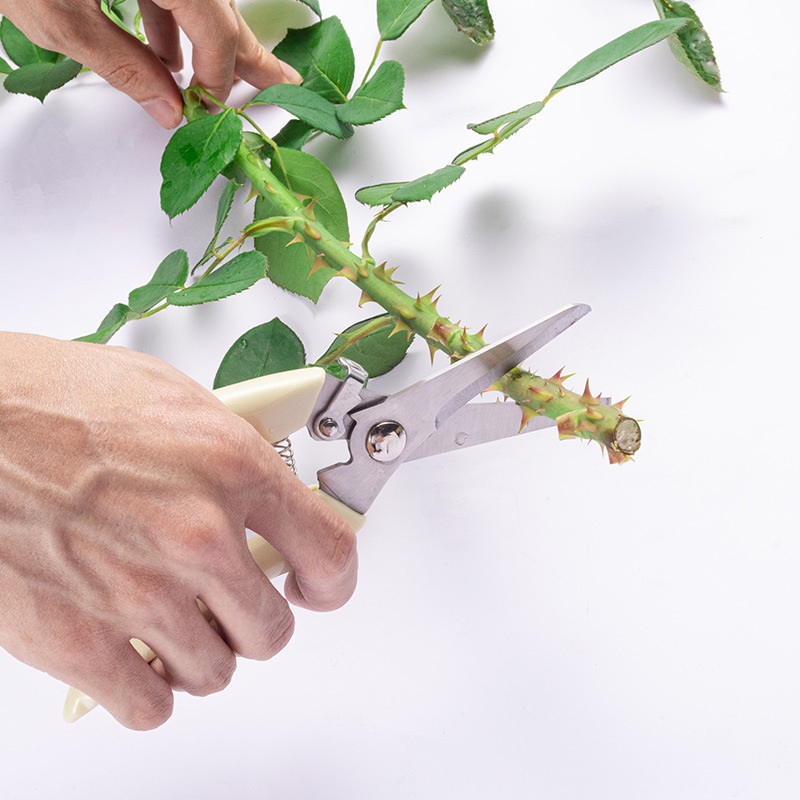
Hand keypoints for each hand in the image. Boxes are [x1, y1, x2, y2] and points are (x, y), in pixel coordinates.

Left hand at [0, 0, 301, 126]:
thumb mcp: (59, 15)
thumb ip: (123, 65)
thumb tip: (168, 107)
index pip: (215, 29)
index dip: (218, 76)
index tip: (209, 111)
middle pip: (220, 6)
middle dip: (244, 51)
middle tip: (279, 82)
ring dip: (204, 37)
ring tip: (204, 82)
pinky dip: (169, 14)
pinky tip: (163, 50)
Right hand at [0, 333, 356, 728]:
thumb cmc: (58, 401)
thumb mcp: (176, 403)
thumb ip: (236, 457)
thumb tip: (272, 497)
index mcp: (231, 466)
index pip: (329, 550)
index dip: (334, 581)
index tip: (319, 588)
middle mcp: (195, 534)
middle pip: (272, 629)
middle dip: (257, 619)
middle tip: (234, 601)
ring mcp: (140, 593)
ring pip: (215, 672)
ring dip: (203, 652)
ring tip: (177, 620)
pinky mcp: (78, 641)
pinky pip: (151, 706)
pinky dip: (151, 689)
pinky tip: (139, 653)